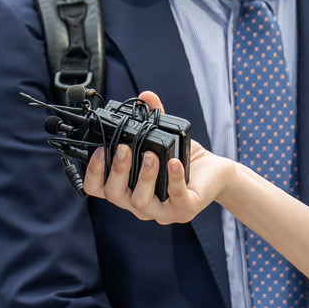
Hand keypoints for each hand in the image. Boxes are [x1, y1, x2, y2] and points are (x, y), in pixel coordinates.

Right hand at [81, 90, 238, 225]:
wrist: (214, 174)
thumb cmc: (183, 161)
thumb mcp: (164, 139)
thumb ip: (152, 118)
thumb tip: (146, 96)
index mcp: (127, 189)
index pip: (97, 189)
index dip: (94, 172)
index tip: (101, 150)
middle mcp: (139, 204)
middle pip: (114, 196)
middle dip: (117, 171)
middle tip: (124, 149)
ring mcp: (161, 211)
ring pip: (140, 202)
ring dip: (143, 176)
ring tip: (152, 155)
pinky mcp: (184, 210)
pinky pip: (176, 198)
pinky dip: (174, 179)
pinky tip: (174, 162)